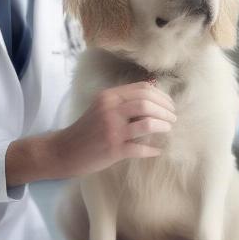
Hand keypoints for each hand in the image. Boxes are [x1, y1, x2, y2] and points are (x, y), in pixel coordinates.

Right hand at [47, 81, 176, 178]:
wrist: (65, 150)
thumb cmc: (87, 129)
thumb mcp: (102, 107)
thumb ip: (122, 100)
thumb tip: (153, 94)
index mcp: (109, 96)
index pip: (142, 89)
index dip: (161, 96)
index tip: (169, 105)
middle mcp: (110, 110)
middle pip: (147, 103)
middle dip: (166, 111)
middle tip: (173, 118)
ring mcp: (112, 130)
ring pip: (147, 123)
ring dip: (163, 126)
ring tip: (168, 129)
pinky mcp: (114, 149)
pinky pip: (141, 148)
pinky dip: (153, 149)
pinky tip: (157, 150)